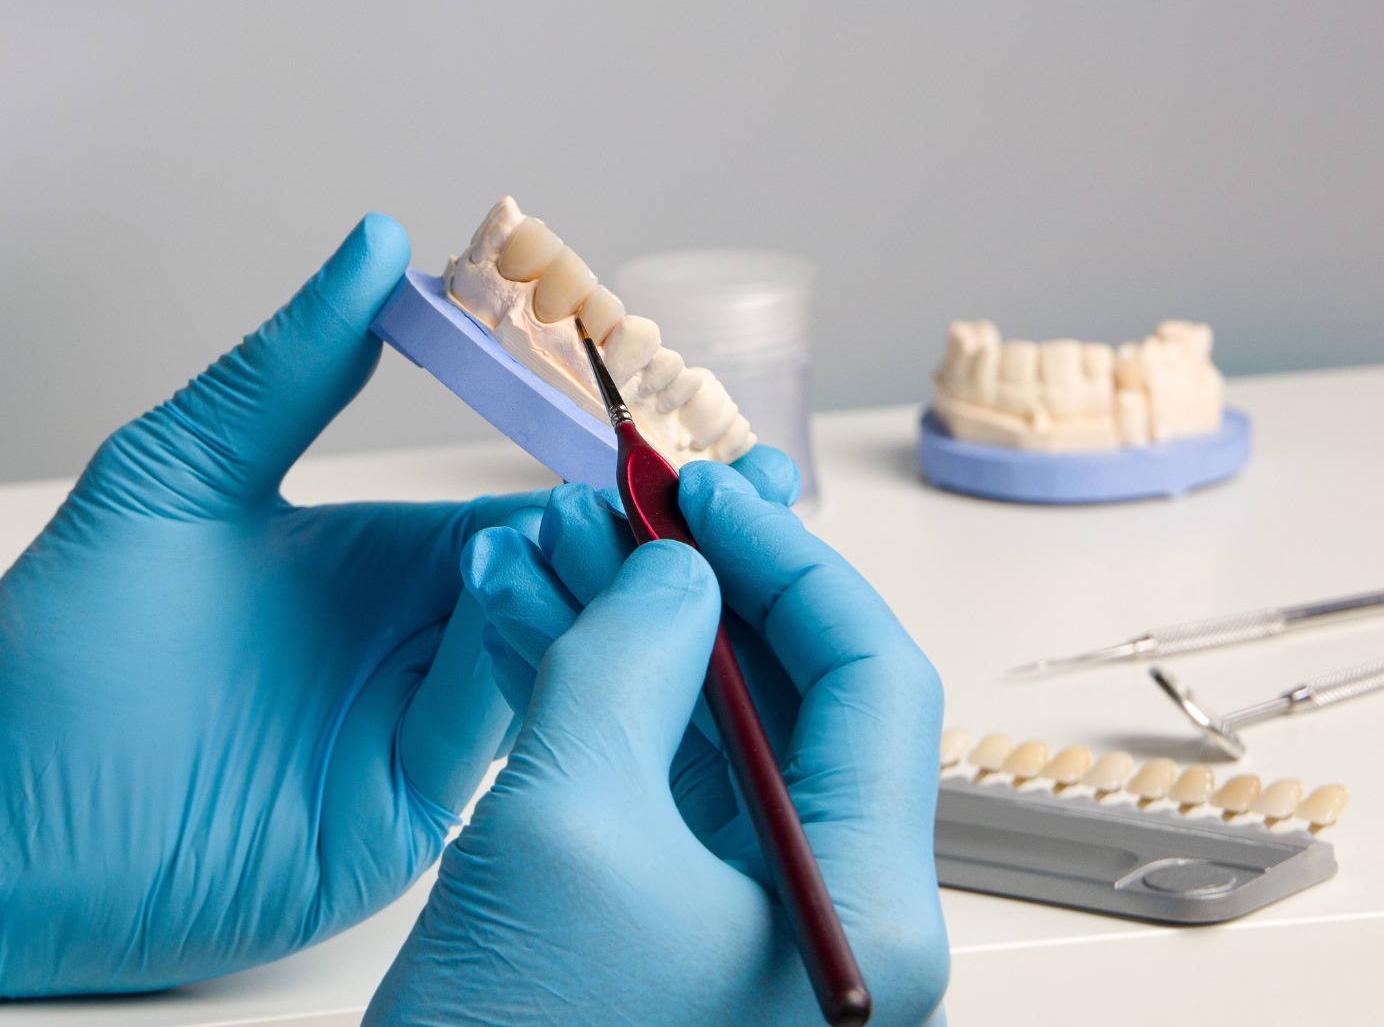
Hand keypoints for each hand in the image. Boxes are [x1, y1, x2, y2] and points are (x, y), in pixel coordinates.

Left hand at [0, 216, 542, 1003]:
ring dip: (561, 598)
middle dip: (596, 544)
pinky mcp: (395, 821)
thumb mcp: (178, 471)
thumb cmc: (63, 632)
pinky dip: (506, 676)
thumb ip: (287, 373)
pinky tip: (494, 603)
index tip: (624, 425)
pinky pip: (479, 740)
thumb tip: (378, 244)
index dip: (570, 474)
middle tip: (620, 492)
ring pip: (535, 662)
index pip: (513, 515)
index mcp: (374, 564)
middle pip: (550, 592)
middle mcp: (408, 649)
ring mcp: (406, 737)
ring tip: (541, 533)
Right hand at [367, 460, 947, 1025]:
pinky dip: (613, 700)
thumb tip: (672, 574)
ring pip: (728, 734)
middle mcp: (838, 919)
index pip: (870, 680)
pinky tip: (547, 627)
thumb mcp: (565, 821)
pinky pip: (671, 784)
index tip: (702, 487)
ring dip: (648, 633)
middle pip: (803, 700)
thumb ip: (627, 666)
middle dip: (707, 587)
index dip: (784, 562)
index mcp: (868, 912)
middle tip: (633, 500)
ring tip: (564, 546)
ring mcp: (761, 926)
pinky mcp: (684, 929)